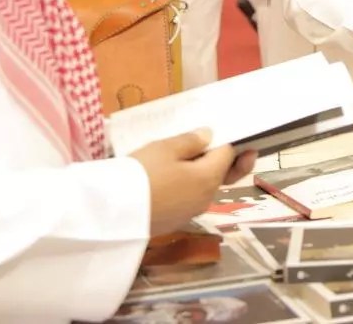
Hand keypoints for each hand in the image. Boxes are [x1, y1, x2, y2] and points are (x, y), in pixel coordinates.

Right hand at [132, 129, 250, 235]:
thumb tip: (210, 136)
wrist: (114, 213)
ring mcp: (192, 212)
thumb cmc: (143, 173)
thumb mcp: (165, 148)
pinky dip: (191, 185)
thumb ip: (191, 141)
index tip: (230, 131)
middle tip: (239, 148)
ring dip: (206, 172)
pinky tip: (176, 176)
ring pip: (205, 186)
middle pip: (222, 174)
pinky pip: (190, 198)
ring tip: (193, 156)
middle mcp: (207, 197)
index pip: (228, 155)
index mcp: (209, 178)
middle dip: (231, 161)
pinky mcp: (176, 220)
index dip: (228, 141)